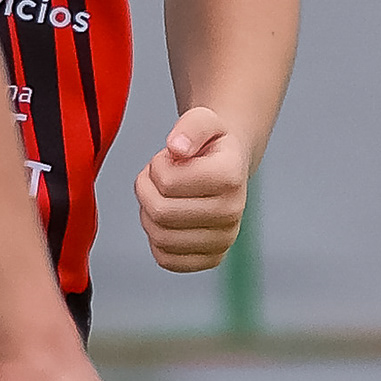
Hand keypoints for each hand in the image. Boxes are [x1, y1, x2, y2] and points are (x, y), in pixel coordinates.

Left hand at [133, 104, 254, 274]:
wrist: (228, 166)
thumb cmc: (210, 143)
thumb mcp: (202, 120)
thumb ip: (190, 127)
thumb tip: (176, 148)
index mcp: (230, 176)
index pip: (167, 182)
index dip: (156, 167)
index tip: (168, 158)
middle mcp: (233, 211)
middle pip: (160, 212)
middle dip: (146, 190)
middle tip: (157, 177)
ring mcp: (225, 239)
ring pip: (160, 237)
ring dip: (148, 213)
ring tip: (162, 196)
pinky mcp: (212, 258)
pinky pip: (167, 260)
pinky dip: (156, 240)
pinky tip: (167, 220)